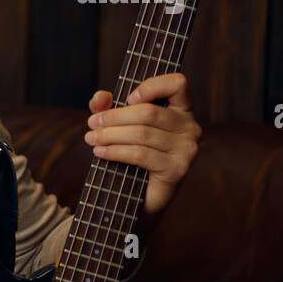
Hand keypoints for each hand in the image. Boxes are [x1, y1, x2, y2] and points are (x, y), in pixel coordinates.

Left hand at [84, 73, 200, 214]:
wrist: (138, 197)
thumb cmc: (131, 156)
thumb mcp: (118, 126)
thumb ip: (108, 107)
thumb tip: (100, 96)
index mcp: (181, 110)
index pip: (178, 84)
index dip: (152, 86)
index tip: (128, 98)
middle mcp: (190, 127)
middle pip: (149, 112)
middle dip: (114, 117)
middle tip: (92, 124)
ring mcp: (187, 149)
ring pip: (142, 133)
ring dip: (110, 135)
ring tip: (91, 139)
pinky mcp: (177, 169)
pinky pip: (141, 154)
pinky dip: (116, 151)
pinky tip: (100, 152)